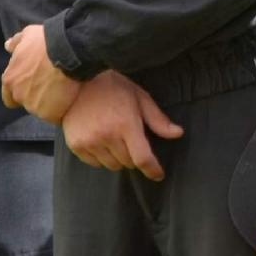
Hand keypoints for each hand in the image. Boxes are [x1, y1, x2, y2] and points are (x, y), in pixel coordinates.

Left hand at [2, 24, 81, 122]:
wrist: (69, 52)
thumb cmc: (47, 42)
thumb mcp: (29, 34)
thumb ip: (16, 42)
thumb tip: (7, 46)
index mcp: (11, 79)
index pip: (9, 96)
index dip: (19, 92)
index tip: (31, 86)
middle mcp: (19, 95)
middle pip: (26, 102)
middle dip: (36, 95)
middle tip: (51, 85)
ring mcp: (34, 107)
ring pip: (41, 109)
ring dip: (49, 102)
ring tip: (63, 91)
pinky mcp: (50, 114)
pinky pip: (55, 116)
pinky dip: (61, 110)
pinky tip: (70, 99)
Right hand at [60, 70, 183, 180]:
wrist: (76, 81)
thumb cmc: (113, 87)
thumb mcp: (139, 97)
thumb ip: (158, 119)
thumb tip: (178, 133)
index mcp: (126, 124)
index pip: (143, 158)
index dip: (153, 170)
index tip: (159, 175)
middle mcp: (107, 136)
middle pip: (128, 163)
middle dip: (135, 156)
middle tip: (131, 140)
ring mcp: (90, 142)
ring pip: (112, 166)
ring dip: (119, 159)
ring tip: (116, 139)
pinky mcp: (76, 146)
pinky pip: (95, 164)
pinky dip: (102, 158)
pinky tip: (102, 142)